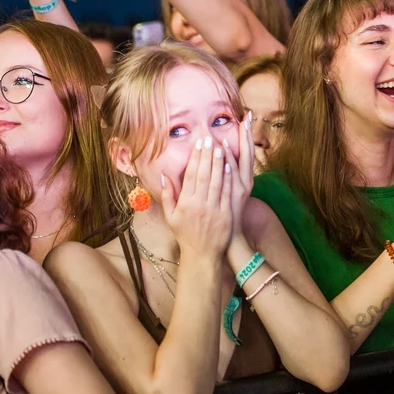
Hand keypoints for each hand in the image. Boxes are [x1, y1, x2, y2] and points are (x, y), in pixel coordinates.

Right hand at [160, 136, 233, 257]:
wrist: (202, 254)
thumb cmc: (185, 234)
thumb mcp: (170, 217)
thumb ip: (167, 195)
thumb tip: (164, 175)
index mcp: (185, 203)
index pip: (191, 176)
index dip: (195, 159)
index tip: (198, 145)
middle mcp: (199, 204)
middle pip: (204, 175)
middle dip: (207, 156)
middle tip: (209, 139)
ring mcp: (214, 209)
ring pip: (216, 181)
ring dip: (218, 163)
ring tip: (220, 146)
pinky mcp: (226, 214)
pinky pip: (227, 192)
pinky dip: (228, 178)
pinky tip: (229, 165)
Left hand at [223, 111, 255, 238]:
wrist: (229, 235)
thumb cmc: (227, 213)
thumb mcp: (231, 192)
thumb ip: (227, 173)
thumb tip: (222, 154)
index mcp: (244, 178)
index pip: (247, 152)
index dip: (247, 135)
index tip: (247, 117)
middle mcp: (245, 181)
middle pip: (249, 152)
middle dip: (248, 134)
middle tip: (249, 116)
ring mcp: (240, 187)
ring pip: (240, 161)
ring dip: (240, 144)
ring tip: (240, 126)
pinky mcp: (234, 194)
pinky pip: (230, 174)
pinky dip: (229, 161)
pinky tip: (226, 148)